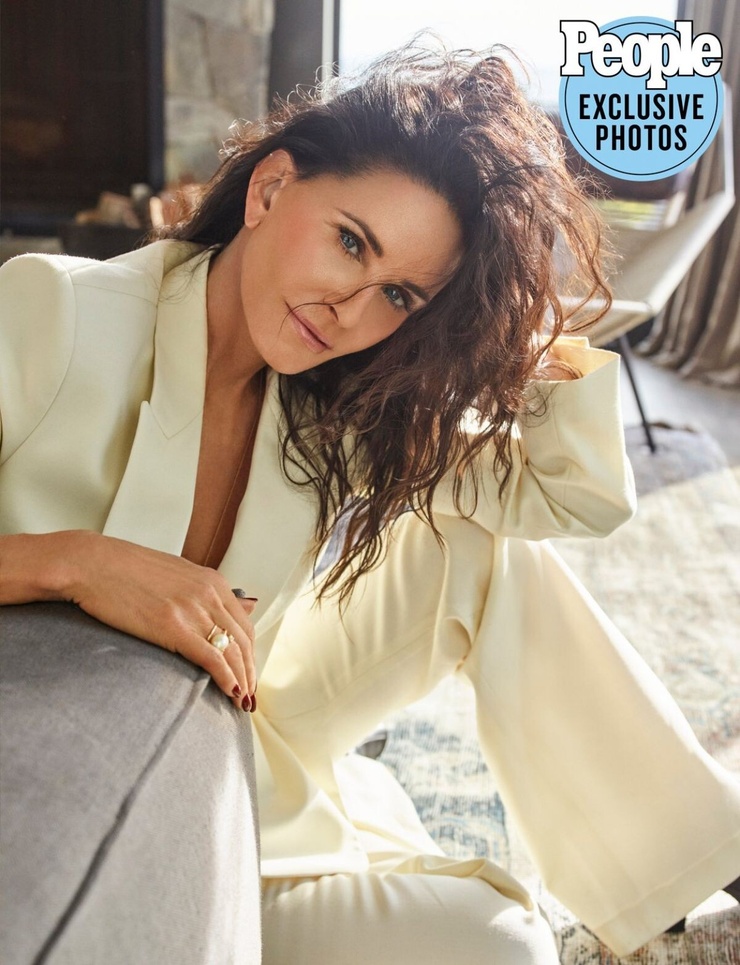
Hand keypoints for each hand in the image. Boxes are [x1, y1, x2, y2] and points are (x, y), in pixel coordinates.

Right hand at [55, 532, 257, 709]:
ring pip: (232, 652)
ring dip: (242, 680)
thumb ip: (210, 593)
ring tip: (242, 702)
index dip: (250, 653)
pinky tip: (231, 693)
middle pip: (244, 640)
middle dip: (250, 671)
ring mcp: (193, 610)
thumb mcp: (178, 574)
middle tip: (249, 696)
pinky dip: (227, 678)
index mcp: (212, 581)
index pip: (244, 624)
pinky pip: (211, 657)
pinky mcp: (173, 626)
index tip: (247, 672)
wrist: (92, 563)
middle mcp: (209, 594)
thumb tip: (248, 604)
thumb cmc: (127, 570)